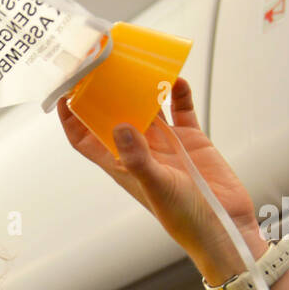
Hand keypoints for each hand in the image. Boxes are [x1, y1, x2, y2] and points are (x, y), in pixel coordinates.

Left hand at [56, 78, 260, 268]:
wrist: (223, 226)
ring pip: (146, 106)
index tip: (65, 92)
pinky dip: (178, 92)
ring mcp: (164, 143)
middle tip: (102, 63)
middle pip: (113, 114)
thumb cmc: (185, 219)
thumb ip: (137, 158)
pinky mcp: (190, 139)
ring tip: (137, 63)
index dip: (71, 118)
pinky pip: (181, 109)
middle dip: (105, 92)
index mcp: (120, 164)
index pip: (84, 139)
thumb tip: (119, 127)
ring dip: (142, 86)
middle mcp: (139, 151)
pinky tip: (176, 78)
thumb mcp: (157, 187)